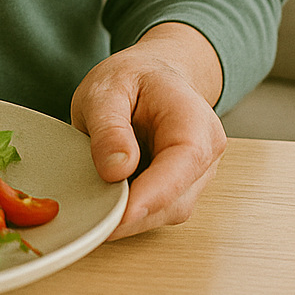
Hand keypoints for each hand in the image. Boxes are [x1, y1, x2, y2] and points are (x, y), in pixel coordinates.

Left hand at [70, 24, 226, 239]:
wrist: (151, 77)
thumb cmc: (132, 79)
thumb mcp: (106, 89)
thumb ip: (109, 127)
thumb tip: (117, 170)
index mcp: (194, 120)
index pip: (183, 162)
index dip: (154, 193)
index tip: (122, 214)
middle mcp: (205, 154)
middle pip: (175, 199)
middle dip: (133, 212)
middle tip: (89, 217)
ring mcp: (196, 177)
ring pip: (165, 213)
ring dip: (129, 215)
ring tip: (93, 199)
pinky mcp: (180, 192)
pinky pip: (156, 212)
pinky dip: (130, 212)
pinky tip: (106, 199)